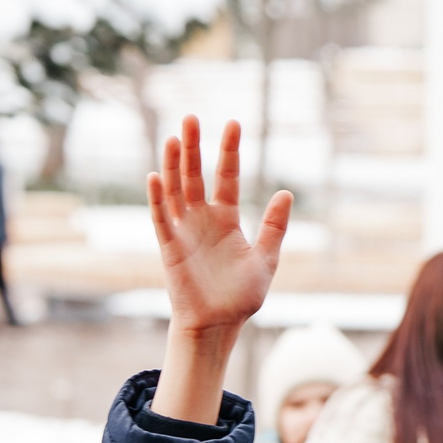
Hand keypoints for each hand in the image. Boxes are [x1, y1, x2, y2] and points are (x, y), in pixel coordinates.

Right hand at [148, 116, 290, 423]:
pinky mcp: (169, 247)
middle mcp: (202, 220)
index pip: (226, 177)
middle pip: (195, 175)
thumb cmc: (240, 297)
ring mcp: (184, 231)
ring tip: (175, 136)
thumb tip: (285, 193)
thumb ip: (274, 228)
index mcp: (226, 219)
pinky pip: (161, 218)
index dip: (229, 151)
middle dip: (194, 148)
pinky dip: (158, 197)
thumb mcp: (265, 260)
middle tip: (192, 117)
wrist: (218, 325)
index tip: (233, 123)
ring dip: (174, 164)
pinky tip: (156, 175)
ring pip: (176, 190)